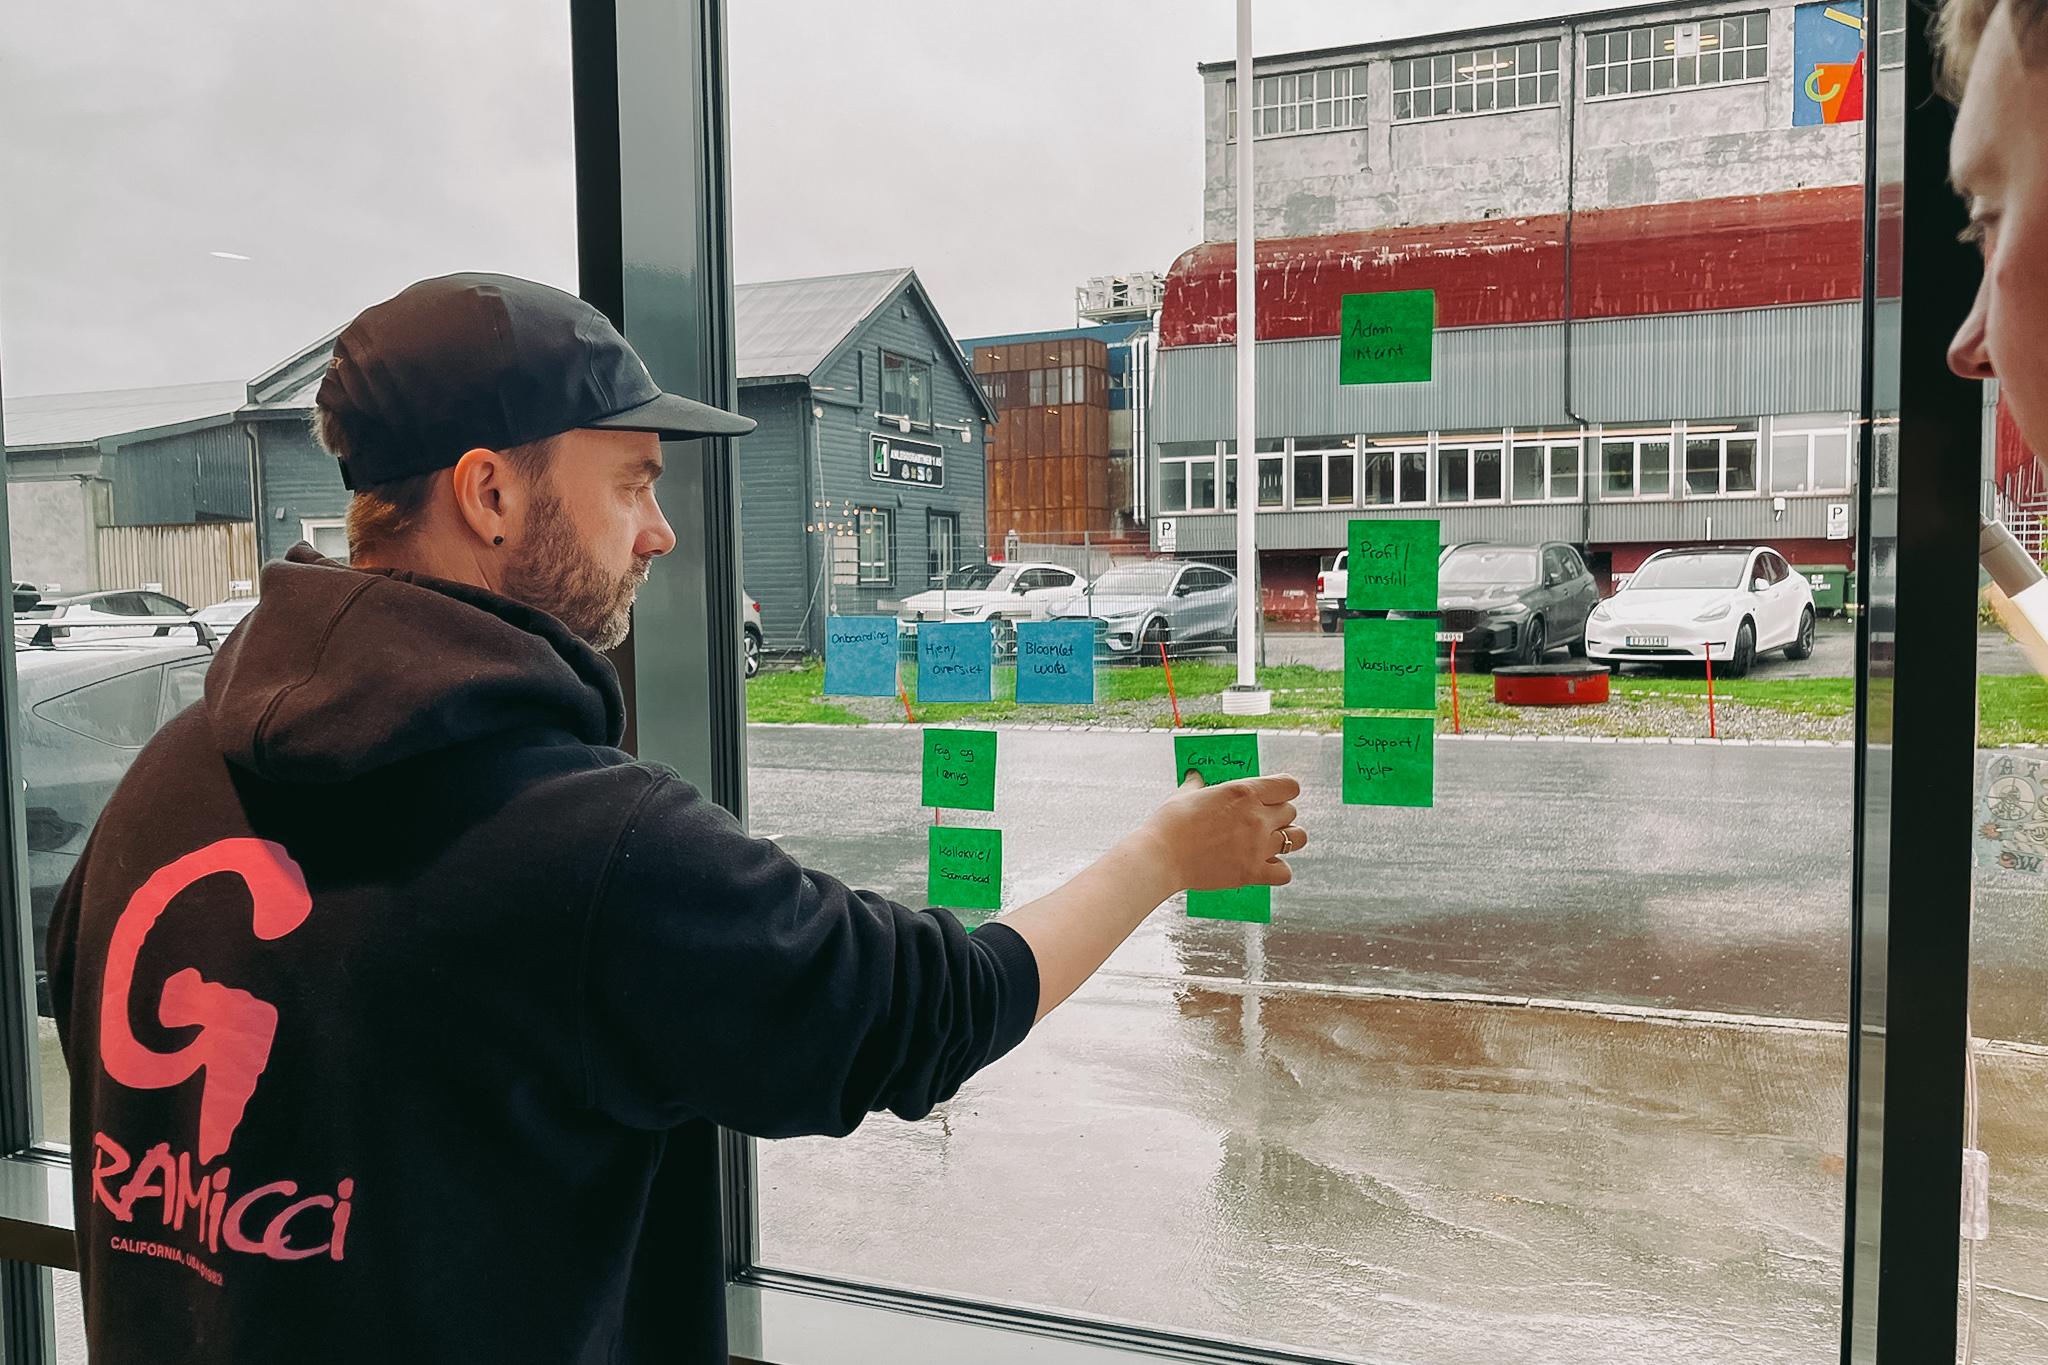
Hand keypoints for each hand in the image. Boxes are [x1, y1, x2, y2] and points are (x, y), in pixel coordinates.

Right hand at [1137, 772, 1306, 891]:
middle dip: (1279, 815)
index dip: (1283, 790)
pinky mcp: (1253, 872)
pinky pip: (1285, 872)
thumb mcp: (1185, 794)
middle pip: (1291, 811)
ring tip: (1270, 842)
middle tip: (1261, 821)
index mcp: (1244, 792)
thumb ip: (1198, 783)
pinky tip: (1264, 866)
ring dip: (1287, 839)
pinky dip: (1278, 870)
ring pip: (1297, 839)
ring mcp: (1258, 846)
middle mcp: (1257, 817)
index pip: (1289, 786)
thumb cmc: (1171, 823)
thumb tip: (1196, 775)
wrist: (1161, 856)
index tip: (1273, 796)